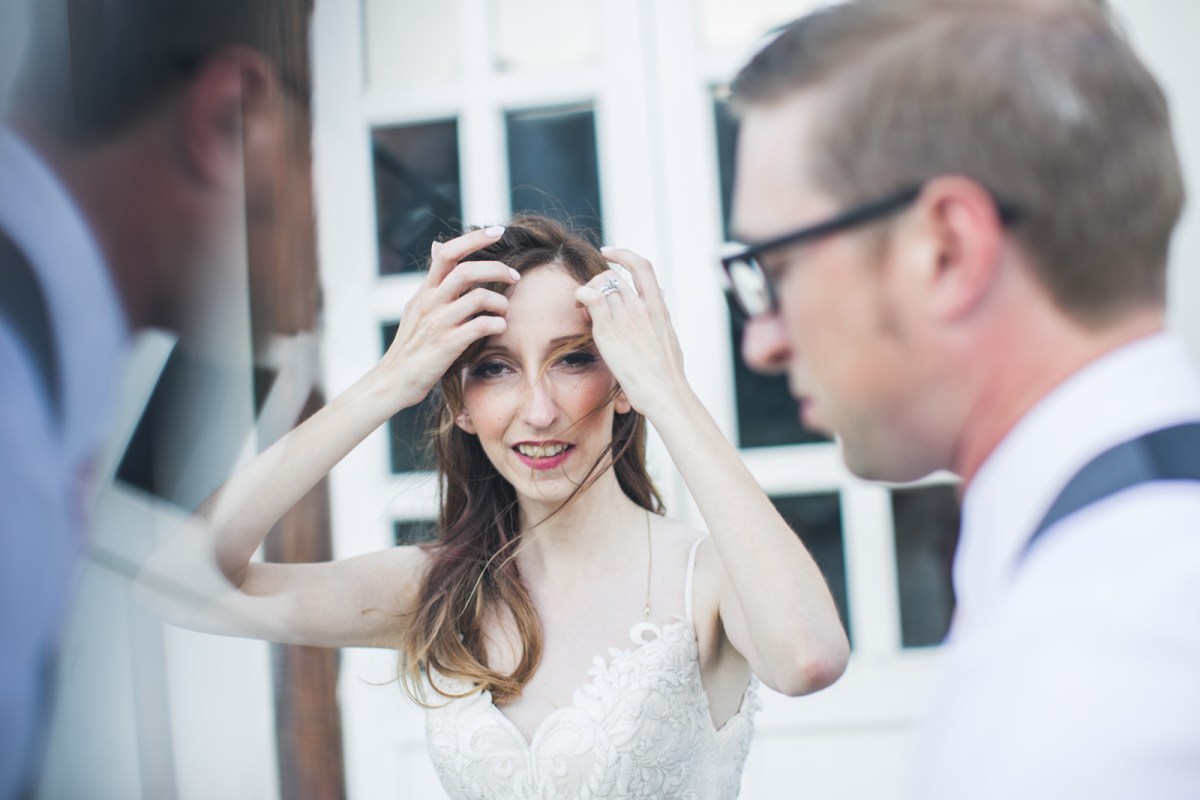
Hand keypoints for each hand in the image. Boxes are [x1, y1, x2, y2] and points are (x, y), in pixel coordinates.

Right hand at [380, 227, 518, 407]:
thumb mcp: (417, 306)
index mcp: (425, 291)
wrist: (393, 380)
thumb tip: (438, 246)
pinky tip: (499, 328)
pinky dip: (497, 324)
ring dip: (500, 302)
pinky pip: (480, 326)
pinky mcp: (446, 345)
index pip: (447, 253)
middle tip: (515, 275)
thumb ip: (434, 280)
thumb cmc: (412, 345)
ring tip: (504, 311)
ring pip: (477, 298)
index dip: (474, 239)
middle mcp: (429, 303)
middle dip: (497, 268)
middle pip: (466, 271)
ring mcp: (437, 324)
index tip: (498, 232)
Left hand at [575, 248, 687, 419]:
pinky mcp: (609, 332)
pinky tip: (579, 307)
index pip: (643, 266)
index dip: (623, 254)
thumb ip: (660, 322)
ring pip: (599, 284)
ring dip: (587, 292)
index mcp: (659, 309)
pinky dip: (581, 295)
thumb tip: (660, 315)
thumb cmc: (668, 375)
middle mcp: (643, 308)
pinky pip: (590, 298)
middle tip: (591, 299)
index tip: (608, 252)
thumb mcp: (669, 339)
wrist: (665, 393)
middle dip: (597, 281)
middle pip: (613, 275)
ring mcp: (626, 318)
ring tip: (584, 311)